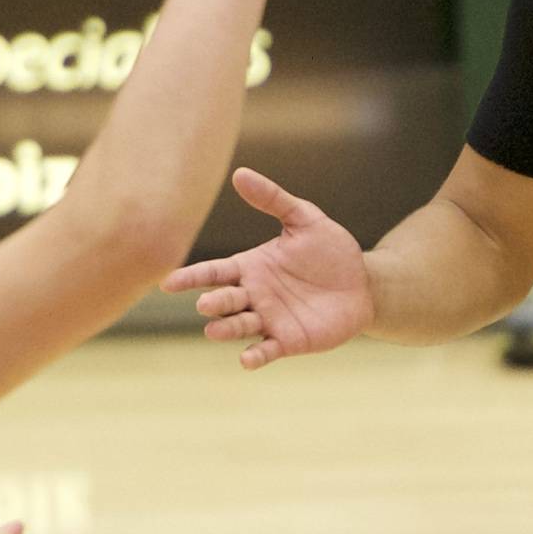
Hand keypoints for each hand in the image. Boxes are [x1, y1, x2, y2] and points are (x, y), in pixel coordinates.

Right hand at [172, 166, 368, 366]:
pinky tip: (246, 359)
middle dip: (213, 302)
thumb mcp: (304, 219)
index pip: (213, 272)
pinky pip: (266, 350)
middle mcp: (253, 295)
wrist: (363, 283)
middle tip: (206, 303)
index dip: (191, 277)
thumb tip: (239, 174)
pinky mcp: (288, 341)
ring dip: (226, 329)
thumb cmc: (331, 250)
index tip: (169, 283)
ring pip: (239, 326)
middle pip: (224, 300)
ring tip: (213, 330)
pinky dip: (254, 356)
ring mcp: (269, 320)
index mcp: (250, 267)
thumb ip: (273, 199)